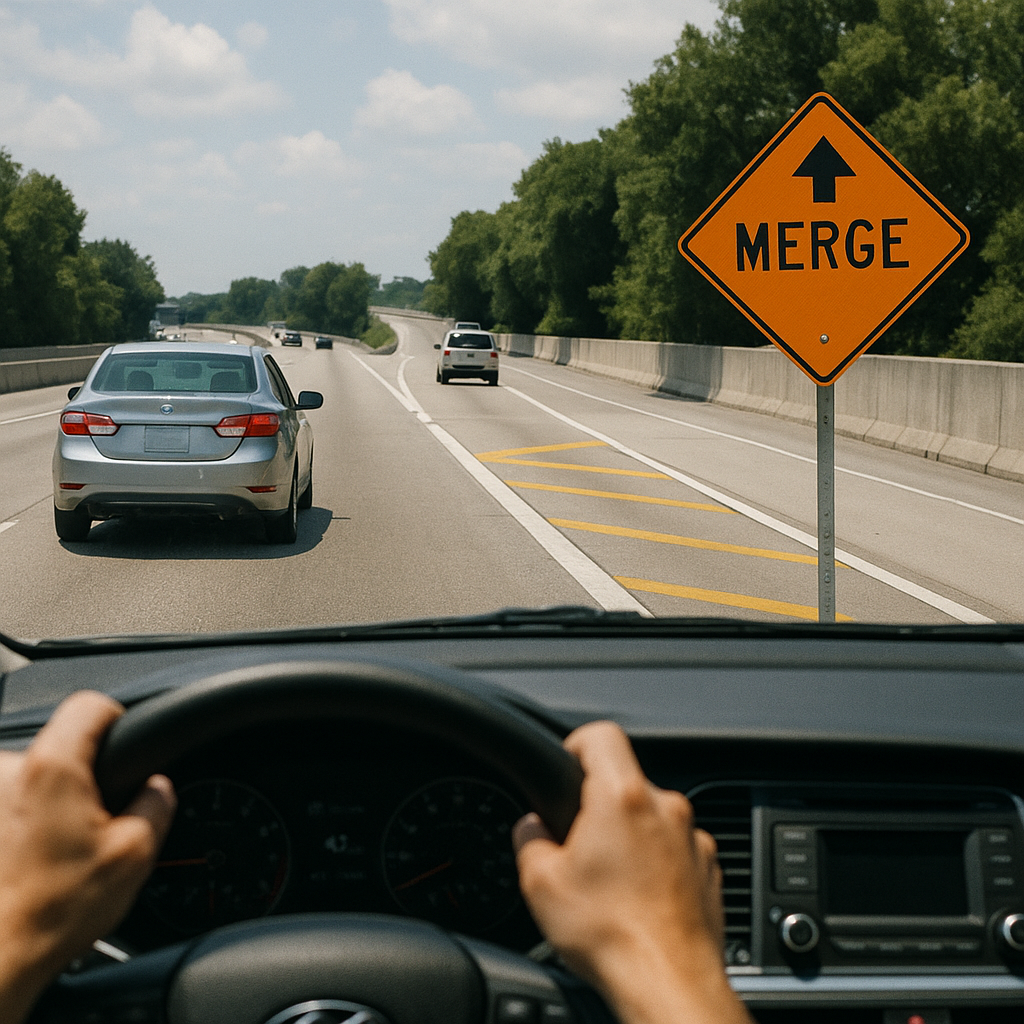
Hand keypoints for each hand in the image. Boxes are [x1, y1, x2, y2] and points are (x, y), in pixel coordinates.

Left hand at [0, 691, 175, 1023]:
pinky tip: (34, 857)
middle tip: (97, 820)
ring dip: (51, 801)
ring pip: (35, 776)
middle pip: (63, 743)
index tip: (128, 745)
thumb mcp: (135, 854)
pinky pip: (13, 801)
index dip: (119, 719)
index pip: (92, 704)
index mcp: (53, 767)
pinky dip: (26, 822)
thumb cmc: (54, 909)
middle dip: (85, 776)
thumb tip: (157, 788)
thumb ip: (157, 803)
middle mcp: (9, 771)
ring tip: (62, 847)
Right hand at [513, 721, 751, 1023]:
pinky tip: (637, 900)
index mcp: (621, 797)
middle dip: (599, 807)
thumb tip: (532, 828)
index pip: (600, 734)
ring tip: (609, 883)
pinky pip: (675, 849)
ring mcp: (694, 837)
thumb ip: (529, 838)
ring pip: (651, 818)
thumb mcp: (540, 883)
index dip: (575, 745)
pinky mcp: (710, 867)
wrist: (669, 984)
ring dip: (631, 838)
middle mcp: (666, 807)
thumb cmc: (610, 935)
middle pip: (625, 781)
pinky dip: (657, 864)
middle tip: (578, 847)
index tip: (565, 770)